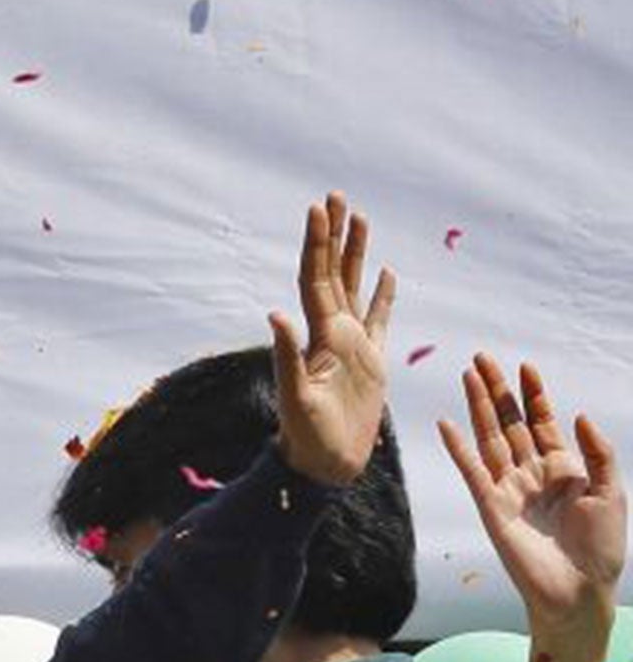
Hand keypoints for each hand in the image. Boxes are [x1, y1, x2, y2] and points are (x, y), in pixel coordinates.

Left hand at [267, 191, 394, 486]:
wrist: (324, 465)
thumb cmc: (307, 437)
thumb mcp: (296, 398)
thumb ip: (288, 357)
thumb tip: (275, 314)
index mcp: (318, 336)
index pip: (314, 278)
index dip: (316, 244)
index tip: (317, 208)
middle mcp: (332, 333)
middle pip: (332, 273)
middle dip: (334, 235)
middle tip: (335, 196)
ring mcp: (352, 345)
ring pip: (353, 287)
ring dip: (356, 254)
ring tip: (359, 218)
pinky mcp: (372, 361)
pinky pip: (379, 319)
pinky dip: (382, 295)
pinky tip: (386, 273)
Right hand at [438, 354, 623, 647]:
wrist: (577, 590)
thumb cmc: (601, 547)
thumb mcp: (611, 492)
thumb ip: (597, 453)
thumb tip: (578, 416)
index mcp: (564, 469)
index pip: (543, 423)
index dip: (535, 394)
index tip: (526, 366)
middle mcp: (532, 474)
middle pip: (510, 423)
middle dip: (498, 391)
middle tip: (482, 359)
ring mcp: (509, 489)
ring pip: (491, 438)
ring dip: (479, 408)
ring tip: (467, 376)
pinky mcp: (491, 506)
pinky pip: (472, 470)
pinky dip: (459, 448)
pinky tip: (447, 424)